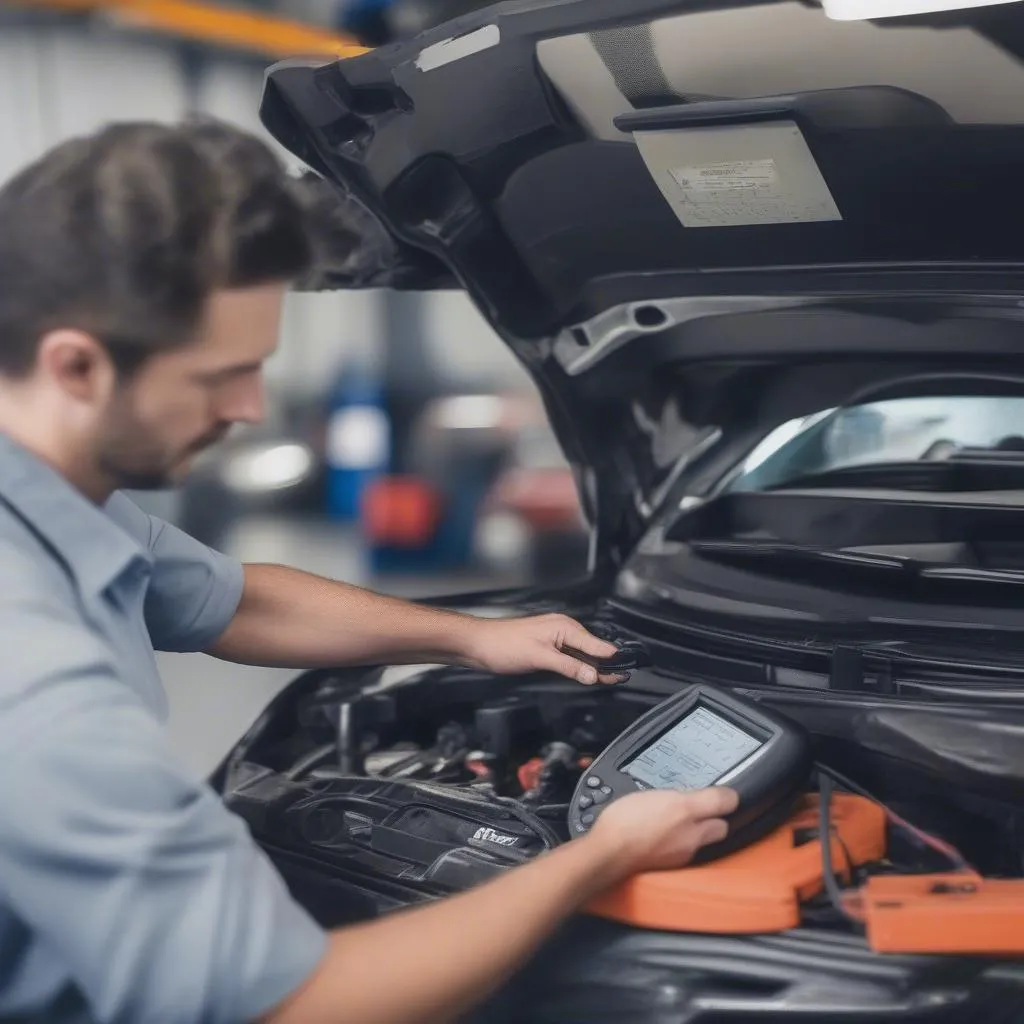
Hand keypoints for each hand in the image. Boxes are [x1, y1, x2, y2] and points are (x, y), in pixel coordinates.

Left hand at [460, 613, 625, 684]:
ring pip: (581, 654)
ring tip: (611, 678)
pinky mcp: (545, 648)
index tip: (627, 670)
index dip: (612, 658)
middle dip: (606, 664)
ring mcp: (553, 639)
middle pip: (592, 650)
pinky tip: (584, 675)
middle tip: (622, 679)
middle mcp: (562, 630)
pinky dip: (579, 666)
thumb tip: (592, 675)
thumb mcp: (539, 657)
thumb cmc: (503, 645)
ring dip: (593, 666)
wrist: (477, 644)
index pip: (596, 645)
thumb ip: (568, 666)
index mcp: (564, 627)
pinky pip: (569, 657)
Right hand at [586, 787, 738, 883]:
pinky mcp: (675, 865)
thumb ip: (680, 795)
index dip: (728, 796)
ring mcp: (685, 853)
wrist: (607, 853)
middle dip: (717, 818)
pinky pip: (689, 851)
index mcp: (686, 811)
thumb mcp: (652, 794)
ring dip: (700, 831)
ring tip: (680, 821)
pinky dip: (684, 843)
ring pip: (705, 840)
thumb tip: (696, 796)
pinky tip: (667, 836)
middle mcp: (692, 836)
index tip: (726, 794)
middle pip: (721, 827)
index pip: (725, 802)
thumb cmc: (623, 823)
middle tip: (705, 808)